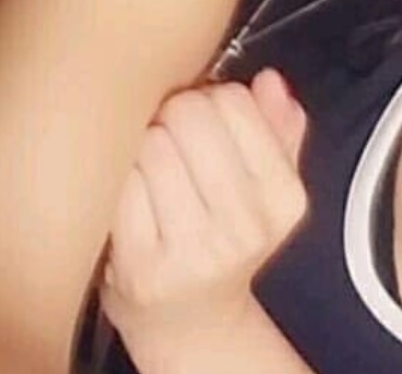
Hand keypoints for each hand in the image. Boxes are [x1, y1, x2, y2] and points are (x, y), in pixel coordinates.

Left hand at [101, 70, 307, 355]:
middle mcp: (245, 227)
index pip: (233, 100)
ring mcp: (193, 250)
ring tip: (148, 163)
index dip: (209, 97)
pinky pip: (120, 182)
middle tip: (168, 136)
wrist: (189, 322)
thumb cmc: (221, 236)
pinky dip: (119, 176)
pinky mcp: (142, 266)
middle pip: (188, 114)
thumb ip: (276, 127)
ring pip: (151, 142)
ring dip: (142, 142)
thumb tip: (271, 80)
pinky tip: (129, 189)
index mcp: (283, 198)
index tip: (201, 120)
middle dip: (171, 114)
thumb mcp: (264, 186)